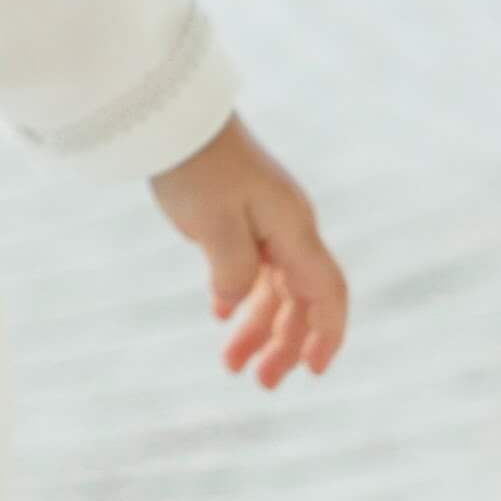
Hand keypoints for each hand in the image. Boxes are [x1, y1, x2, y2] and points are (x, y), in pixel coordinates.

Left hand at [148, 112, 347, 388]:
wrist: (173, 118)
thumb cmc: (195, 167)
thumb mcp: (213, 224)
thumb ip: (234, 272)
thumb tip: (238, 302)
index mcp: (293, 227)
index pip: (327, 291)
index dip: (327, 334)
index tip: (314, 372)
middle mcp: (288, 226)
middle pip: (301, 298)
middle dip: (286, 343)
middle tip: (260, 382)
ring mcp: (265, 220)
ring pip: (273, 287)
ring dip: (258, 326)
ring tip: (230, 365)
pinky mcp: (240, 215)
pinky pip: (250, 267)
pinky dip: (240, 296)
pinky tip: (221, 317)